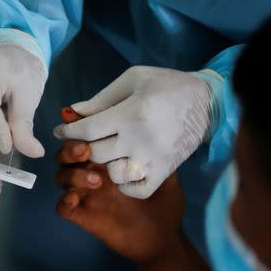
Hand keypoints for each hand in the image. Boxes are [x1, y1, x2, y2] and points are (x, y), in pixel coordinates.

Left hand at [53, 66, 212, 198]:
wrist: (208, 103)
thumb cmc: (167, 85)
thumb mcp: (134, 80)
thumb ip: (101, 98)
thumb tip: (72, 112)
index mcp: (132, 112)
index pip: (86, 130)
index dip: (68, 131)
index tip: (62, 130)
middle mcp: (141, 139)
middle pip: (95, 153)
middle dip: (84, 146)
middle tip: (84, 140)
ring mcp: (153, 158)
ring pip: (112, 174)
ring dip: (105, 165)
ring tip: (110, 152)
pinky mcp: (164, 171)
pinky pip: (135, 190)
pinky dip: (125, 184)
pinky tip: (124, 169)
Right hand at [54, 109, 185, 264]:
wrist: (164, 239)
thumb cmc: (165, 204)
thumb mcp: (166, 173)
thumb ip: (155, 153)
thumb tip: (150, 129)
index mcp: (110, 159)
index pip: (87, 138)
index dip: (76, 125)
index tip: (72, 116)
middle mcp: (94, 173)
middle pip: (66, 154)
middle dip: (70, 148)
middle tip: (86, 150)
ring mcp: (88, 195)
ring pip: (62, 177)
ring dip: (72, 174)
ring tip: (96, 180)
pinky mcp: (85, 216)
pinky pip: (63, 208)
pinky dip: (63, 202)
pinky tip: (75, 199)